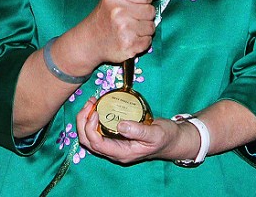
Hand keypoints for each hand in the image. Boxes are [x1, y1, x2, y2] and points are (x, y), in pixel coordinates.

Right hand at [67, 0, 155, 69]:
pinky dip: (142, 42)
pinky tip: (130, 39)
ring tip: (130, 30)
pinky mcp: (129, 46)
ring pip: (151, 27)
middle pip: (151, 11)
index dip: (144, 0)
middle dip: (145, 16)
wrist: (89, 42)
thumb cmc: (103, 18)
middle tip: (132, 20)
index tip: (137, 5)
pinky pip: (148, 41)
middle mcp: (119, 12)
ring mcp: (125, 30)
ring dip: (144, 30)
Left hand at [75, 98, 196, 164]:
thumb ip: (139, 131)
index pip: (97, 144)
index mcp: (122, 153)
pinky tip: (98, 106)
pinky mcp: (115, 137)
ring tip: (92, 102)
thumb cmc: (165, 137)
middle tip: (90, 103)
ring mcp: (114, 144)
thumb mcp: (155, 133)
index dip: (90, 128)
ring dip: (86, 120)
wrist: (172, 140)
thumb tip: (120, 125)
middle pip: (88, 141)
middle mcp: (114, 151)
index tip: (96, 111)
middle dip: (83, 122)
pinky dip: (93, 119)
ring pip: (90, 137)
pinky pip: (97, 130)